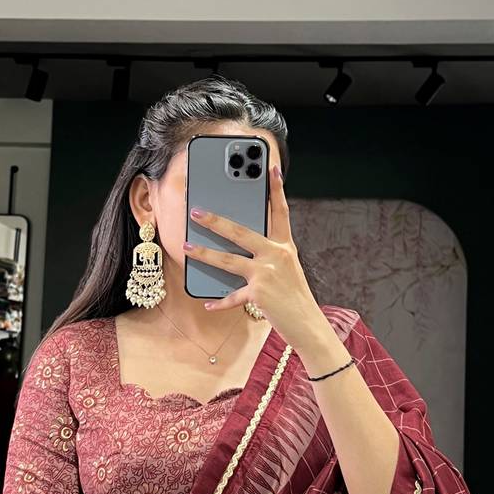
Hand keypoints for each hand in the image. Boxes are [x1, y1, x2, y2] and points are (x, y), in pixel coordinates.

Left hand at [183, 163, 323, 350]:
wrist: (307, 325)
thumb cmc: (294, 297)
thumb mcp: (286, 270)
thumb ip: (268, 256)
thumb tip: (239, 250)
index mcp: (285, 246)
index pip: (280, 212)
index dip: (276, 189)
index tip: (271, 168)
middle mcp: (276, 255)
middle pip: (241, 232)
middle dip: (216, 221)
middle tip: (197, 211)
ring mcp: (267, 273)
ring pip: (228, 260)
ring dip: (204, 254)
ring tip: (186, 247)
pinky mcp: (258, 293)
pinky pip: (232, 297)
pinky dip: (220, 302)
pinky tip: (207, 304)